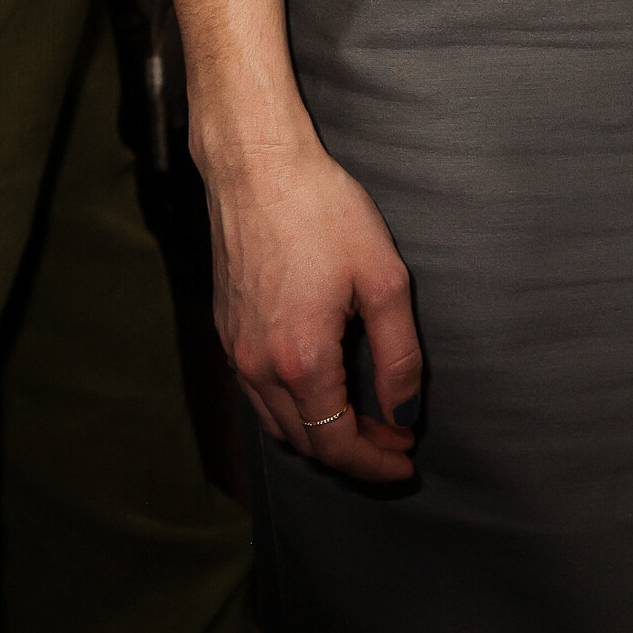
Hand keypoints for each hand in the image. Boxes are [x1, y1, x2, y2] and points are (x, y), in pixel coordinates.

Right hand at [199, 109, 421, 482]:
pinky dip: (293, 409)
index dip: (374, 462)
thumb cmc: (323, 213)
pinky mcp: (227, 331)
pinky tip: (323, 391)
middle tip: (395, 441)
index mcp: (299, 360)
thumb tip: (403, 410)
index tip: (406, 461)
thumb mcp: (384, 280)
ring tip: (366, 422)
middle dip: (352, 453)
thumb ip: (398, 354)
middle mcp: (257, 366)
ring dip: (321, 434)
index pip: (335, 443)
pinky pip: (258, 394)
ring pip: (276, 423)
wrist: (256, 170)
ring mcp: (235, 350)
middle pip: (304, 442)